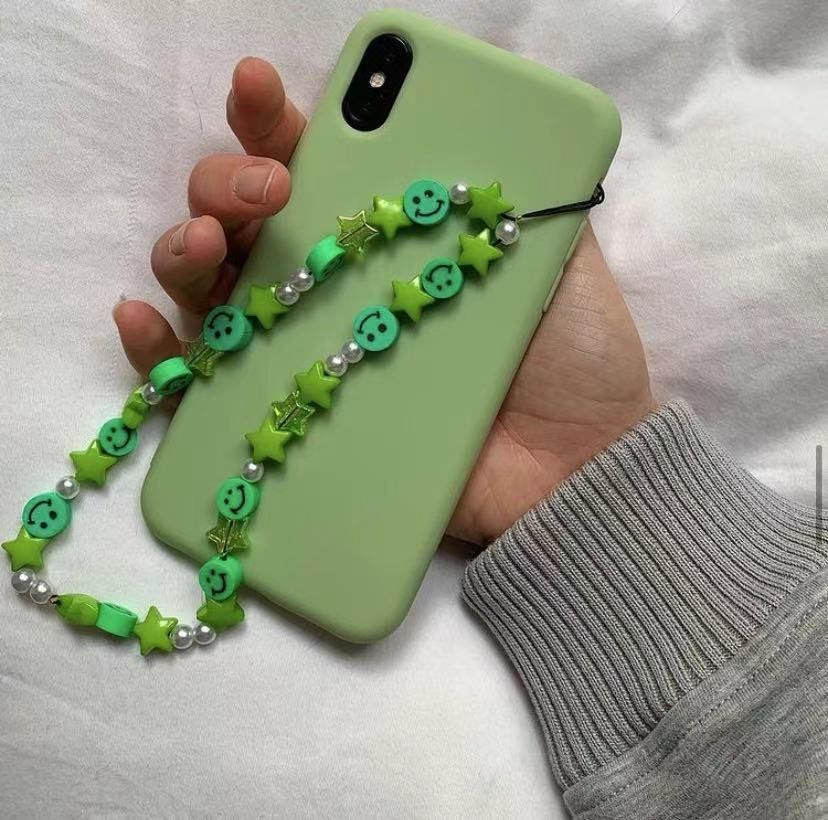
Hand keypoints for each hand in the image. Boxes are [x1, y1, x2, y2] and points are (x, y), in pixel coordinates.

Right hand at [115, 58, 654, 548]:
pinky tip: (144, 318)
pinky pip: (200, 385)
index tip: (265, 92)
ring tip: (206, 242)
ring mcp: (306, 354)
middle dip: (228, 182)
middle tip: (269, 190)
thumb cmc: (570, 363)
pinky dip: (158, 352)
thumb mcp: (556, 255)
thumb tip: (484, 132)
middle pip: (245, 218)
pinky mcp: (290, 421)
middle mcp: (335, 287)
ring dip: (184, 250)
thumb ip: (520, 193)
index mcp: (388, 237)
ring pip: (209, 288)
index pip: (314, 163)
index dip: (276, 123)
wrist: (575, 468)